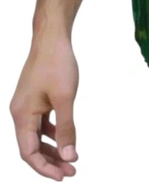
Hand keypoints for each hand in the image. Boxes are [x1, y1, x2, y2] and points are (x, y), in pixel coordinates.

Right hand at [10, 37, 78, 178]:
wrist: (52, 36)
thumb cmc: (57, 63)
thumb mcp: (65, 98)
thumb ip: (67, 129)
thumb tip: (69, 157)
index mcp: (22, 115)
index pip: (28, 152)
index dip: (44, 168)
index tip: (63, 176)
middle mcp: (20, 112)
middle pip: (31, 147)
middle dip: (50, 161)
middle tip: (72, 171)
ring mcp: (27, 105)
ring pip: (37, 136)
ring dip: (52, 149)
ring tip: (71, 159)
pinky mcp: (35, 98)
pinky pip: (41, 123)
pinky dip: (52, 133)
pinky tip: (65, 138)